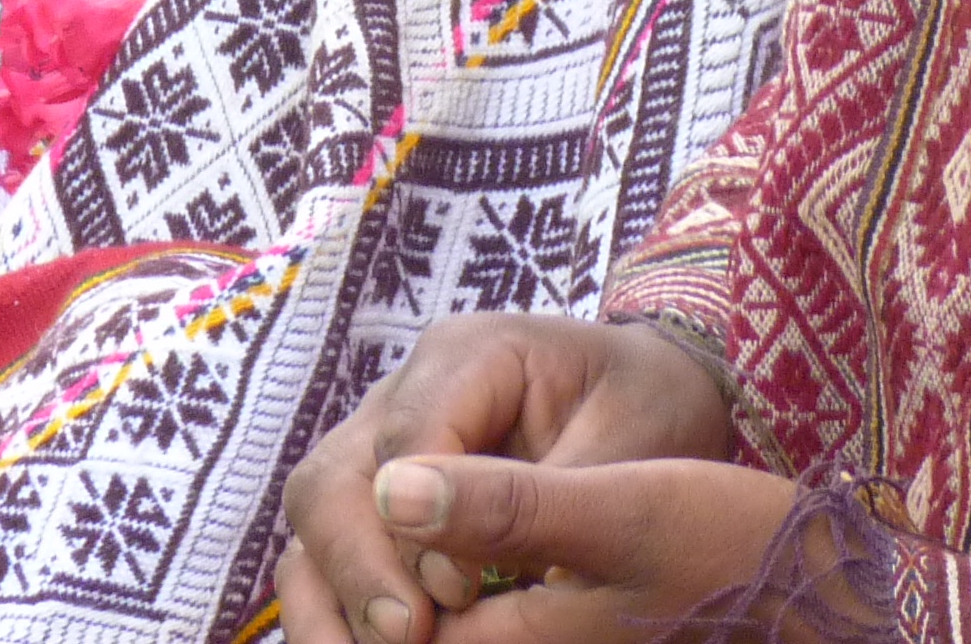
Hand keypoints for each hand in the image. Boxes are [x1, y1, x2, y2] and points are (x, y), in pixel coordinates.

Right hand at [275, 314, 739, 643]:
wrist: (655, 394)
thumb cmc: (648, 410)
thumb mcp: (624, 448)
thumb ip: (536, 503)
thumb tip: (449, 574)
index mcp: (468, 355)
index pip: (407, 436)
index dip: (419, 522)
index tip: (458, 594)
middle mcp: (404, 391)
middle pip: (334, 478)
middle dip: (360, 566)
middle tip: (410, 637)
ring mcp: (381, 440)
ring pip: (315, 516)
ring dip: (334, 595)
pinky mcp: (380, 491)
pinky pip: (328, 548)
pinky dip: (335, 603)